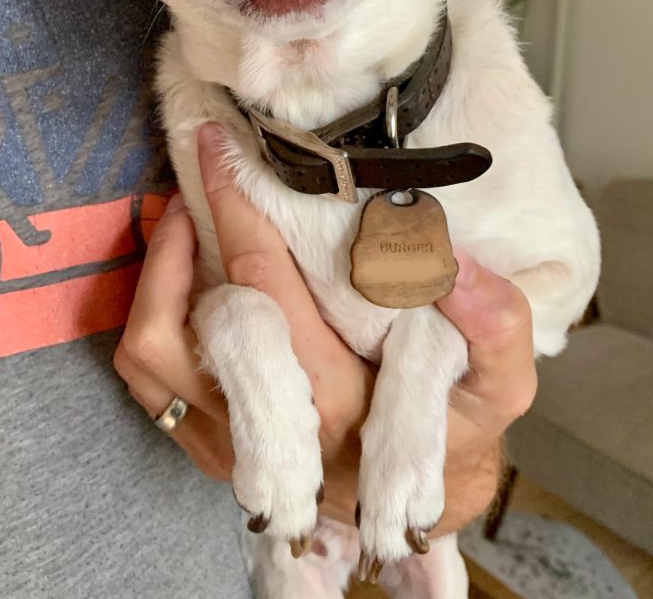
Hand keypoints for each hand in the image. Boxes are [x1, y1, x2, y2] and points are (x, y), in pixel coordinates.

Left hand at [114, 123, 536, 531]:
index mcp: (337, 398)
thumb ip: (497, 326)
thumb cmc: (456, 430)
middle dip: (182, 232)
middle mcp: (268, 425)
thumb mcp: (503, 385)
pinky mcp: (209, 448)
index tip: (222, 151)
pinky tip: (181, 277)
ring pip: (150, 358)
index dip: (236, 208)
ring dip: (154, 278)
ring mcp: (228, 442)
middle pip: (187, 321)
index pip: (265, 285)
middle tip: (200, 174)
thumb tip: (454, 263)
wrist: (418, 503)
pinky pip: (149, 384)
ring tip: (183, 220)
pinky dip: (151, 319)